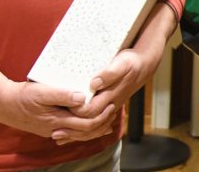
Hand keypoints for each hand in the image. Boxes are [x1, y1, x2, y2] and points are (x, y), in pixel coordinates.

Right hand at [0, 48, 115, 140]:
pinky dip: (82, 130)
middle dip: (101, 124)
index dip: (100, 117)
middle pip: (85, 133)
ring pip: (78, 135)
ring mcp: (53, 130)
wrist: (4, 105)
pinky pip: (71, 132)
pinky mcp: (50, 128)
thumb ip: (62, 95)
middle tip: (113, 112)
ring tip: (107, 121)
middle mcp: (57, 129)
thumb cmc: (23, 97)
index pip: (86, 125)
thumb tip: (82, 97)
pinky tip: (87, 125)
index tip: (111, 106)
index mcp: (58, 120)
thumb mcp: (42, 92)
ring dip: (94, 129)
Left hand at [62, 3, 177, 142]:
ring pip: (93, 127)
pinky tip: (70, 132)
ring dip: (76, 133)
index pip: (90, 110)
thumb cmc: (131, 63)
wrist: (144, 65)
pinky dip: (82, 130)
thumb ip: (109, 74)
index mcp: (110, 95)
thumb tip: (94, 83)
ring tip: (58, 136)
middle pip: (89, 124)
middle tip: (54, 131)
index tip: (61, 110)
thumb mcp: (121, 63)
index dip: (75, 112)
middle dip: (72, 129)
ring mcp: (109, 107)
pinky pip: (95, 123)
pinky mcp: (107, 105)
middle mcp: (109, 105)